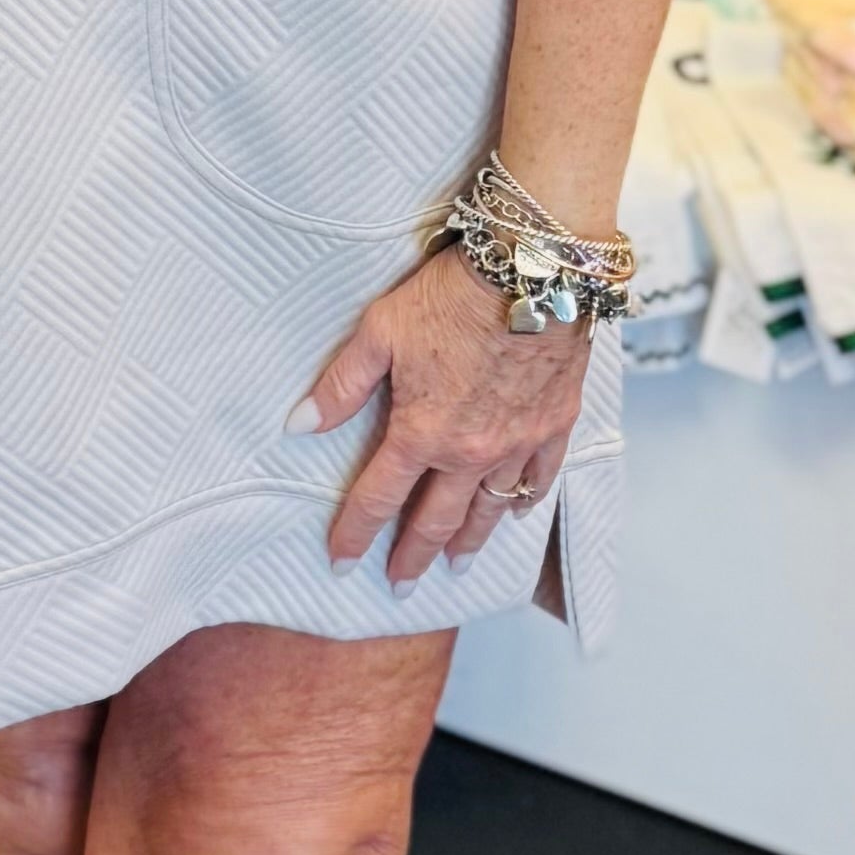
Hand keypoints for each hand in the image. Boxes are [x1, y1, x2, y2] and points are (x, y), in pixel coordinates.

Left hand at [302, 246, 589, 584]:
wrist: (535, 270)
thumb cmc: (454, 294)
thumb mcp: (380, 330)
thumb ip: (340, 385)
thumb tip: (299, 426)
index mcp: (421, 432)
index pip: (378, 498)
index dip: (354, 533)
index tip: (340, 562)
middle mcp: (470, 452)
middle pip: (436, 520)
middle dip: (413, 556)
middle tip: (401, 585)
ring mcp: (518, 443)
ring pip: (489, 509)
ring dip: (469, 541)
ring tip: (456, 565)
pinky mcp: (555, 424)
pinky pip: (538, 479)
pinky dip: (523, 501)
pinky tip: (514, 513)